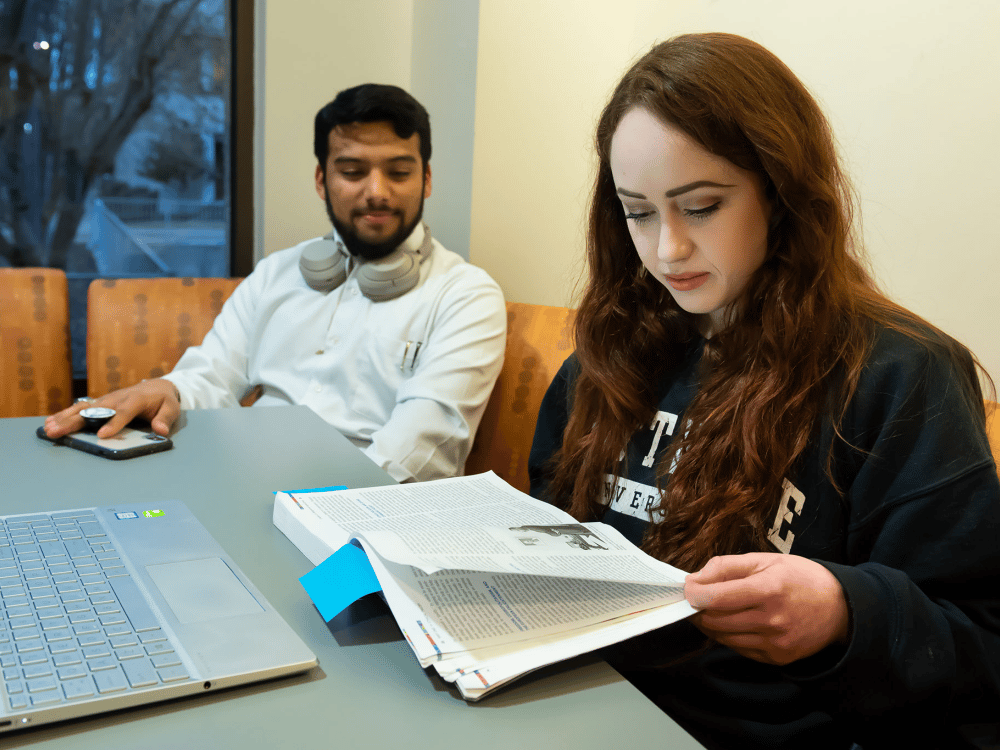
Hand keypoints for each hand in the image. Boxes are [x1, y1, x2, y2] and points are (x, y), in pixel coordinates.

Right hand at [44, 379, 180, 439]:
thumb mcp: (171, 408)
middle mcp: (117, 398)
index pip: (124, 412)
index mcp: (136, 399)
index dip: (113, 424)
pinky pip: (80, 409)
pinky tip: (50, 422)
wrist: (156, 386)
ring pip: (83, 409)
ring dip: (64, 418)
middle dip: (76, 421)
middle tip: (58, 431)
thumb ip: (165, 419)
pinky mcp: (99, 403)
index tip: (102, 435)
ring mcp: (106, 400)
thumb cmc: (163, 400)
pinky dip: (65, 415)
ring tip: (48, 429)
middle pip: (94, 410)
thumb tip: (161, 430)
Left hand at [684, 553, 848, 665]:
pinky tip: (734, 622)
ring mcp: (775, 643)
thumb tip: (695, 578)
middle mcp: (772, 620)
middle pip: (715, 620)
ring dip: (711, 624)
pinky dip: (729, 636)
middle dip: (698, 609)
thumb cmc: (800, 578)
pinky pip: (740, 649)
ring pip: (724, 637)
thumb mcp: (765, 560)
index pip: (716, 598)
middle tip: (694, 598)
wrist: (840, 608)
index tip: (686, 588)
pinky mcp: (778, 658)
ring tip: (712, 609)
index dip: (694, 593)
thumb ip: (726, 566)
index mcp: (768, 589)